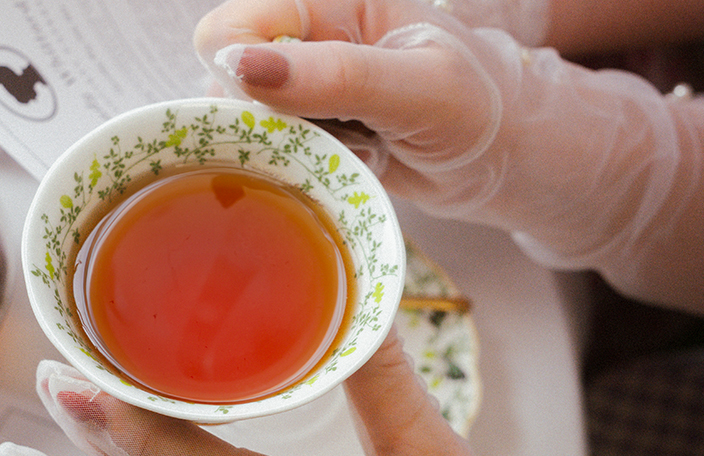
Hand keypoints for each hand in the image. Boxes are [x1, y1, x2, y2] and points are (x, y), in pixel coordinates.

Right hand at [192, 0, 703, 314]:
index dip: (243, 71)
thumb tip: (240, 65)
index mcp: (331, 2)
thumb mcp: (418, 87)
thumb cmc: (477, 107)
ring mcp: (306, 88)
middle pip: (228, 78)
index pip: (232, 27)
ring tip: (353, 144)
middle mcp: (310, 39)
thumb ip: (334, 76)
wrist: (501, 160)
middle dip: (269, 117)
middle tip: (334, 129)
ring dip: (292, 146)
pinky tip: (353, 159)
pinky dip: (306, 165)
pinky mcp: (310, 129)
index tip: (287, 109)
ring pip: (247, 120)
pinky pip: (274, 152)